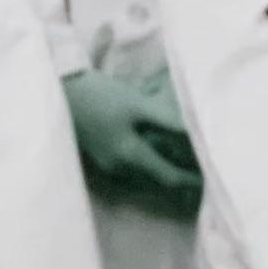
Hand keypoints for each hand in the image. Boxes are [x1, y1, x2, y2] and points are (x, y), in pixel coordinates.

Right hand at [62, 69, 201, 215]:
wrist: (58, 89)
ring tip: (181, 156)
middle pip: (156, 179)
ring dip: (161, 168)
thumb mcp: (136, 104)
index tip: (209, 178)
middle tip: (199, 166)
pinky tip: (151, 145)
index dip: (190, 180)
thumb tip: (196, 132)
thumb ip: (167, 120)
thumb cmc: (99, 94)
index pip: (169, 177)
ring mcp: (107, 163)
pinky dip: (145, 161)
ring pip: (143, 174)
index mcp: (130, 157)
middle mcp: (119, 168)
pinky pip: (130, 166)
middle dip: (177, 173)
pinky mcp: (99, 155)